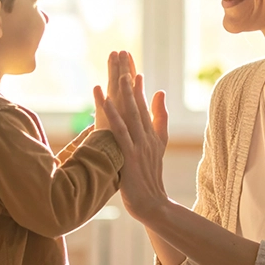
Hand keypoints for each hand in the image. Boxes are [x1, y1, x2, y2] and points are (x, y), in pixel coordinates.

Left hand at [94, 51, 168, 221]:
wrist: (153, 204)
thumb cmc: (150, 177)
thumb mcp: (158, 147)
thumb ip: (160, 121)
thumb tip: (159, 97)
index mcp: (151, 135)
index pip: (143, 106)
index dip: (138, 87)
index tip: (132, 68)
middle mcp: (146, 136)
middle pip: (137, 104)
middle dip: (131, 81)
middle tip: (125, 60)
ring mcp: (138, 145)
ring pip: (131, 114)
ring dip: (124, 94)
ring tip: (119, 74)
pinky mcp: (130, 155)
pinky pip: (120, 131)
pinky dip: (112, 114)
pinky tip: (105, 101)